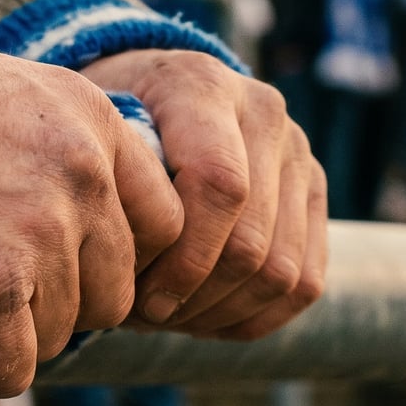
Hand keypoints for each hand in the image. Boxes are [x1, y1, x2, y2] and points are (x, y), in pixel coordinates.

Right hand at [0, 39, 183, 398]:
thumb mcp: (0, 95)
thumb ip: (59, 148)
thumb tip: (88, 223)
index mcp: (94, 120)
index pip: (162, 222)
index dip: (108, 257)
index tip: (60, 267)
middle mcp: (83, 175)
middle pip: (113, 290)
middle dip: (57, 302)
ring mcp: (41, 236)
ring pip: (61, 333)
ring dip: (8, 332)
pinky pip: (12, 370)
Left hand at [79, 49, 326, 341]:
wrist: (150, 98)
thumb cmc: (109, 129)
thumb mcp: (91, 138)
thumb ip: (106, 189)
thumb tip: (114, 275)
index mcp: (201, 86)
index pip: (220, 186)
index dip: (185, 261)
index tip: (141, 302)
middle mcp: (262, 110)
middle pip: (252, 241)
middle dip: (197, 298)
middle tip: (150, 317)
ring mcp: (296, 150)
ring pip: (283, 270)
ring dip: (224, 312)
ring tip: (173, 318)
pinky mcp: (314, 190)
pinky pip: (307, 281)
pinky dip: (257, 316)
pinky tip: (208, 319)